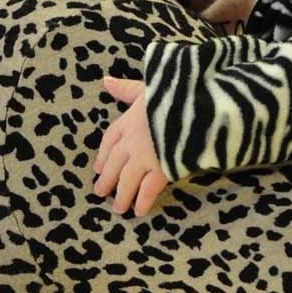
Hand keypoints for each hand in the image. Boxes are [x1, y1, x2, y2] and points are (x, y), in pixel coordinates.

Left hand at [93, 77, 168, 216]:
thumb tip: (105, 81)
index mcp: (130, 118)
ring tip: (118, 209)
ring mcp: (146, 155)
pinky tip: (139, 211)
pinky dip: (143, 200)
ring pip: (128, 179)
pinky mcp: (162, 167)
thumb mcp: (148, 86)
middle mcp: (134, 139)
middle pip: (115, 163)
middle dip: (108, 178)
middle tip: (100, 192)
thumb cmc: (174, 92)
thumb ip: (127, 88)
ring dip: (122, 195)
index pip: (111, 138)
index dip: (104, 153)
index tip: (98, 167)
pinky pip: (149, 189)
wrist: (193, 105)